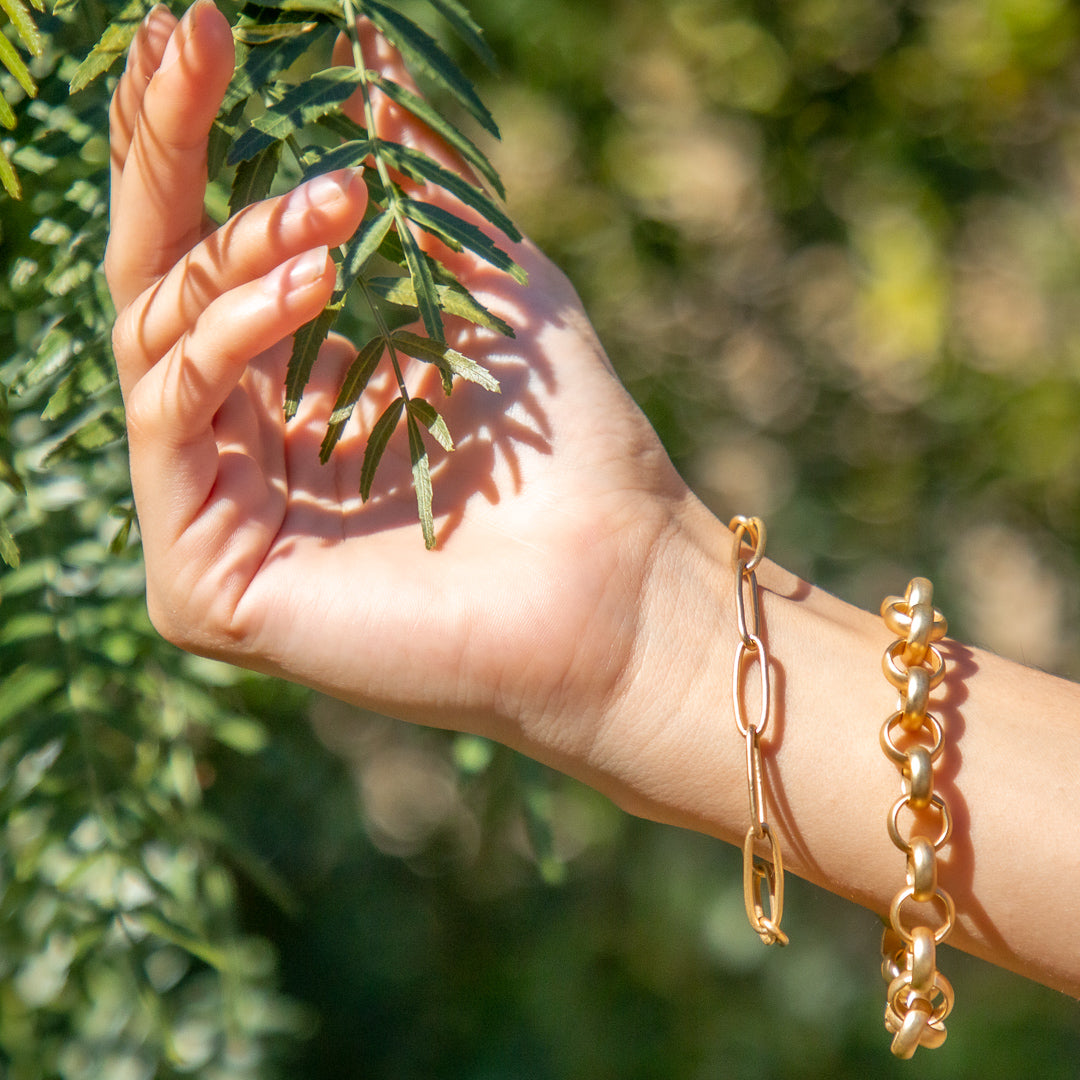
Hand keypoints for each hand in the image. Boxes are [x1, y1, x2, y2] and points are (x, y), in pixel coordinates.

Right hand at [106, 0, 702, 777]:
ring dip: (236, 251)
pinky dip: (230, 337)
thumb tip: (367, 54)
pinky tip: (310, 282)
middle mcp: (240, 456)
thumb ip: (415, 185)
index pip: (204, 261)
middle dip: (163, 155)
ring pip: (155, 344)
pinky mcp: (205, 585)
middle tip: (190, 39)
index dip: (188, 144)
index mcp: (291, 398)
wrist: (616, 585)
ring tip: (336, 207)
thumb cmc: (564, 449)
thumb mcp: (482, 284)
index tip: (199, 31)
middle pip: (154, 289)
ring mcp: (214, 521)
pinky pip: (173, 422)